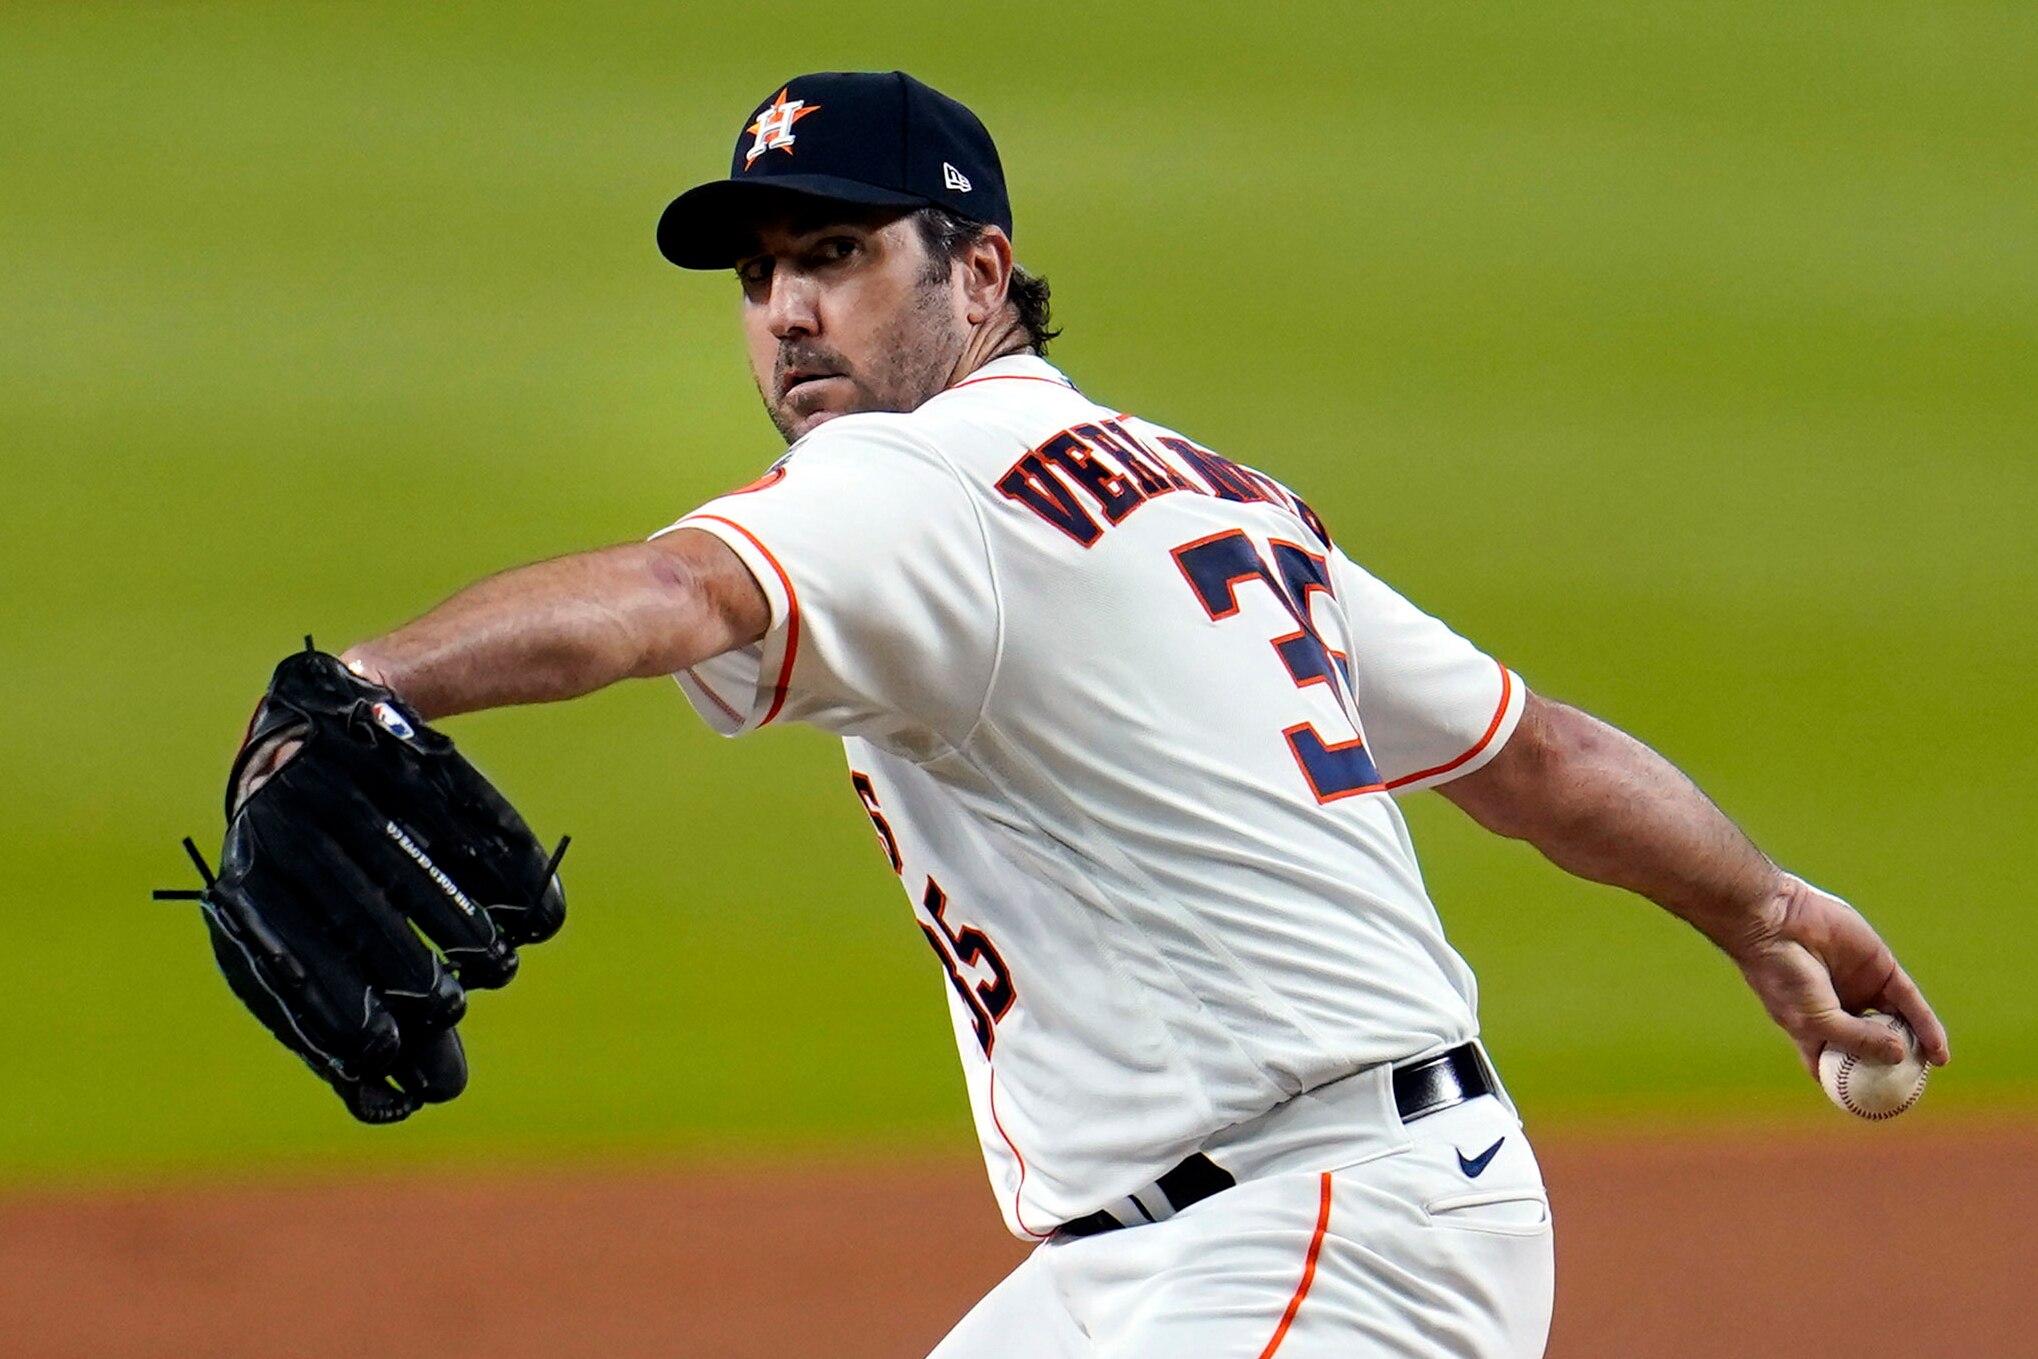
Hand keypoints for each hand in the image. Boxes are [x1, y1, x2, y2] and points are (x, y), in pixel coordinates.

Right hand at [1731, 874, 1950, 1076]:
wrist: (1777, 925)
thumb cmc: (1784, 978)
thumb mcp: (1818, 1021)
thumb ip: (1859, 1041)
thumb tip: (1899, 1056)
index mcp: (1814, 1029)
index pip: (1840, 1064)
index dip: (1857, 1085)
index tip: (1877, 1106)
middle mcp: (1840, 1011)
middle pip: (1875, 1044)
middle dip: (1896, 1066)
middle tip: (1915, 1088)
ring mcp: (1861, 989)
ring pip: (1897, 1022)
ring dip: (1917, 1045)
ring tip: (1933, 1067)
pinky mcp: (1880, 968)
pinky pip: (1910, 1001)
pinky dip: (1926, 1025)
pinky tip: (1937, 1049)